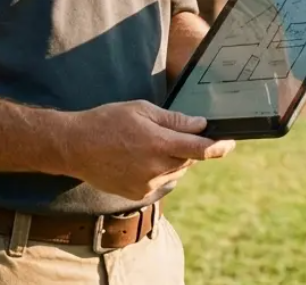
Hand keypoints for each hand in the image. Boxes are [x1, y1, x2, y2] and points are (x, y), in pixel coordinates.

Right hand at [62, 100, 235, 200]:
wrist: (75, 147)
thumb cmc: (107, 121)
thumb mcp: (141, 110)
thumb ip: (173, 120)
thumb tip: (200, 125)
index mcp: (158, 144)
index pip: (200, 149)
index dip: (219, 147)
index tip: (230, 143)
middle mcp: (156, 168)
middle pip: (188, 160)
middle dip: (188, 147)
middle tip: (171, 134)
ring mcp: (147, 184)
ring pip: (176, 171)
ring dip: (173, 160)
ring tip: (149, 145)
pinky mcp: (139, 194)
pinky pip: (162, 181)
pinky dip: (160, 170)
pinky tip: (140, 158)